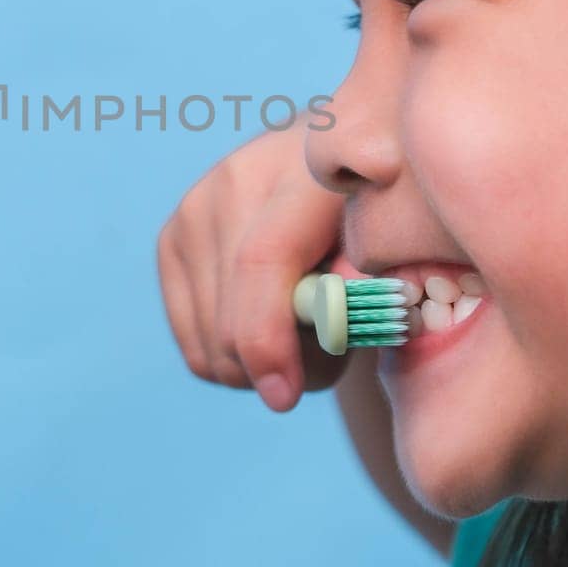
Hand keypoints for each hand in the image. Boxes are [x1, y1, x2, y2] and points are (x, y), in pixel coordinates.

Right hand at [155, 119, 356, 411]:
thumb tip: (335, 321)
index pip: (262, 261)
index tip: (284, 397)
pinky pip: (194, 347)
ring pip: (209, 345)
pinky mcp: (173, 240)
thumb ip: (371, 282)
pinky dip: (234, 362)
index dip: (267, 338)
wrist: (337, 173)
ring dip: (259, 367)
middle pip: (229, 317)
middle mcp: (238, 178)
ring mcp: (197, 208)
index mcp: (305, 169)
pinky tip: (270, 329)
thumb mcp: (395, 247)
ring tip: (305, 332)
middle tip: (330, 352)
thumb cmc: (378, 221)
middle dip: (280, 365)